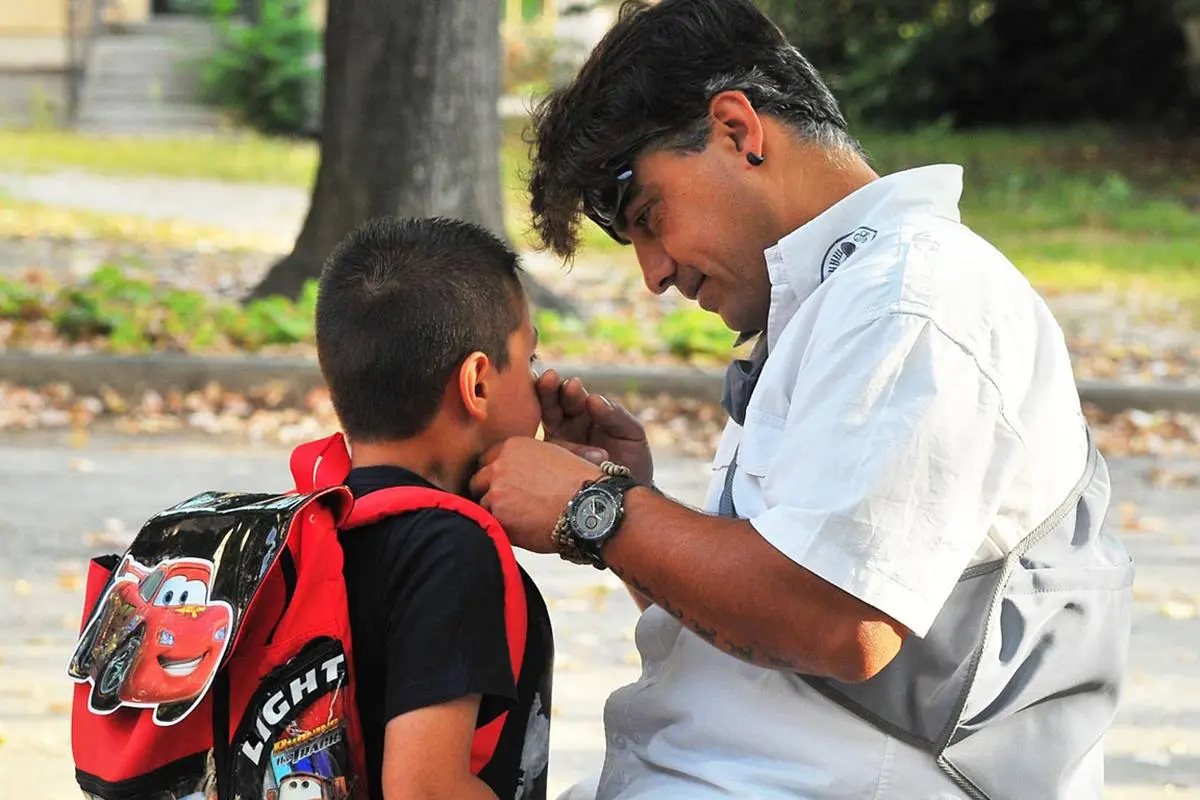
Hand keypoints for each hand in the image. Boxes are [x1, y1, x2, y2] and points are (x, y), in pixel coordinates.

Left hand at [469, 437, 599, 553]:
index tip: (504, 486)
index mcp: (513, 446)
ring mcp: (497, 491)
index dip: (495, 475)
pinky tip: (522, 531)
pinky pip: (491, 525)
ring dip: (496, 514)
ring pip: (483, 506)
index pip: (487, 460)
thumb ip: (532, 456)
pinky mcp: (499, 516)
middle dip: (490, 493)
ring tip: (521, 521)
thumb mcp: (557, 453)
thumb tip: (526, 465)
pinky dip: (503, 530)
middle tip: (508, 506)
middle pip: (478, 481)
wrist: (591, 506)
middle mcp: (500, 465)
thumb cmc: (581, 483)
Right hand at [537, 369, 653, 485]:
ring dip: (543, 409)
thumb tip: (592, 398)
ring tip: (546, 399)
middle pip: (551, 404)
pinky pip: (539, 453)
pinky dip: (539, 444)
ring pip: (542, 424)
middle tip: (551, 379)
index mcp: (586, 414)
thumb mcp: (632, 434)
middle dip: (550, 390)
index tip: (573, 384)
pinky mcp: (547, 466)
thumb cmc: (633, 463)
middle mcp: (567, 427)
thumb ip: (616, 415)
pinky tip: (542, 439)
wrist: (629, 497)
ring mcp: (555, 446)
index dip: (569, 389)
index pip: (572, 396)